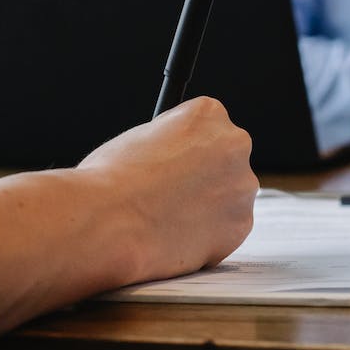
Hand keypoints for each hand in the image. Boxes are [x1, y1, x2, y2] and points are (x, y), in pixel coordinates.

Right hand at [79, 96, 256, 283]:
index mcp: (209, 113)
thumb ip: (172, 142)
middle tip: (174, 194)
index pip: (208, 125)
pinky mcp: (240, 225)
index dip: (186, 147)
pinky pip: (227, 229)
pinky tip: (176, 236)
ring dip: (208, 207)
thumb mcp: (141, 136)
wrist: (108, 222)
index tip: (173, 161)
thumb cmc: (111, 179)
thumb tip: (178, 158)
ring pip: (229, 196)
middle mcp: (235, 143)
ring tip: (168, 219)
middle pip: (226, 159)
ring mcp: (242, 185)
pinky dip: (207, 236)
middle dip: (205, 176)